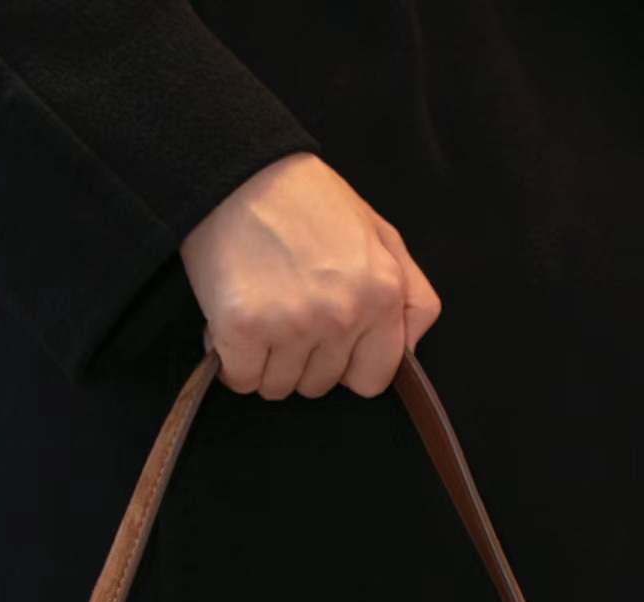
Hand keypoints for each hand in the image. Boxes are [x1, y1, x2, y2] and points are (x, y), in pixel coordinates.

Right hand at [179, 153, 441, 398]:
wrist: (239, 171)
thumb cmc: (309, 203)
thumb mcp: (381, 235)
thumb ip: (411, 295)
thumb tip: (412, 349)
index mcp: (383, 294)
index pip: (373, 380)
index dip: (346, 366)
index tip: (327, 342)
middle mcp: (343, 315)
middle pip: (320, 385)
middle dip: (301, 359)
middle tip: (285, 309)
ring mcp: (293, 324)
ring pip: (279, 387)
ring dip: (265, 361)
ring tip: (260, 310)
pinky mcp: (244, 329)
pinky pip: (242, 379)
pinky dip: (231, 359)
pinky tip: (233, 321)